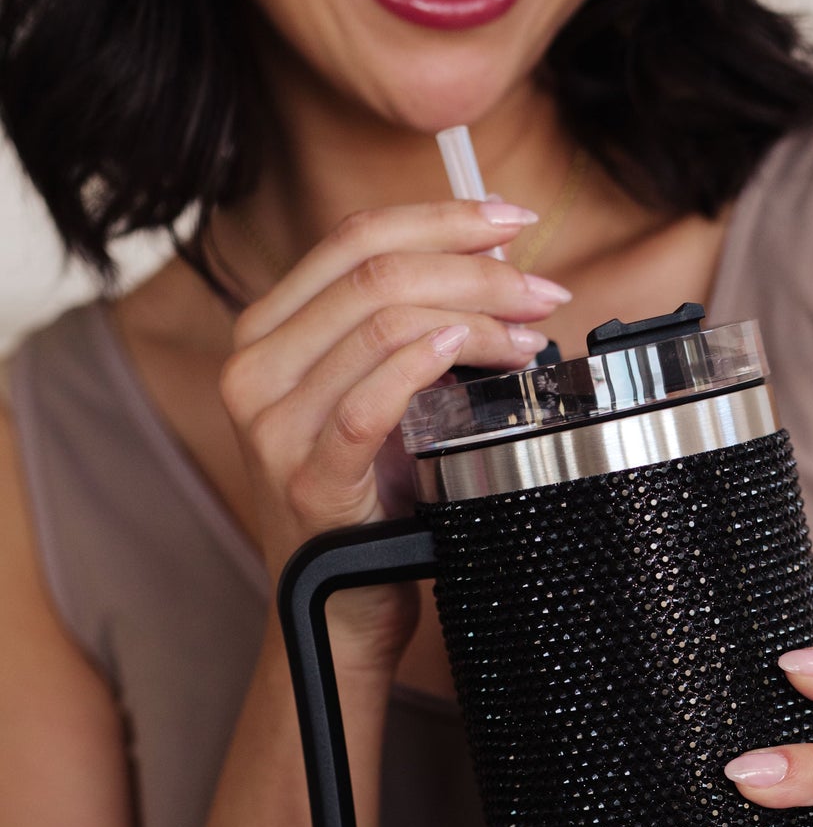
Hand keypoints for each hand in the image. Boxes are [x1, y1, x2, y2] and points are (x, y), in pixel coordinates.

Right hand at [218, 199, 570, 667]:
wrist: (339, 609)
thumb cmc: (368, 502)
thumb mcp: (379, 397)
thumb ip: (410, 331)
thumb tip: (497, 266)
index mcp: (268, 332)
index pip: (355, 237)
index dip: (443, 217)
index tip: (512, 220)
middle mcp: (255, 368)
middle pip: (375, 273)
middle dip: (477, 269)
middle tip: (542, 290)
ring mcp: (274, 426)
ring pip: (382, 325)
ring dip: (476, 319)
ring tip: (529, 339)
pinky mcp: (308, 480)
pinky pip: (368, 404)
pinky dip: (425, 365)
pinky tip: (469, 353)